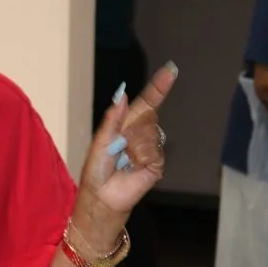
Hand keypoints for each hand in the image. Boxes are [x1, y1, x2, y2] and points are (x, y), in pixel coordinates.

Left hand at [80, 62, 177, 216]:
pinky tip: (133, 166)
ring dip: (133, 145)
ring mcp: (150, 148)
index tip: (170, 70)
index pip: (146, 103)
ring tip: (123, 159)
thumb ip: (113, 119)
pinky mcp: (156, 162)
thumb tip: (124, 95)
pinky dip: (140, 156)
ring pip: (150, 133)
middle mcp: (140, 134)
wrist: (102, 196)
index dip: (158, 87)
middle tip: (120, 145)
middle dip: (134, 125)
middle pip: (149, 115)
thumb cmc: (97, 170)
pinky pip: (153, 150)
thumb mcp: (100, 140)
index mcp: (126, 126)